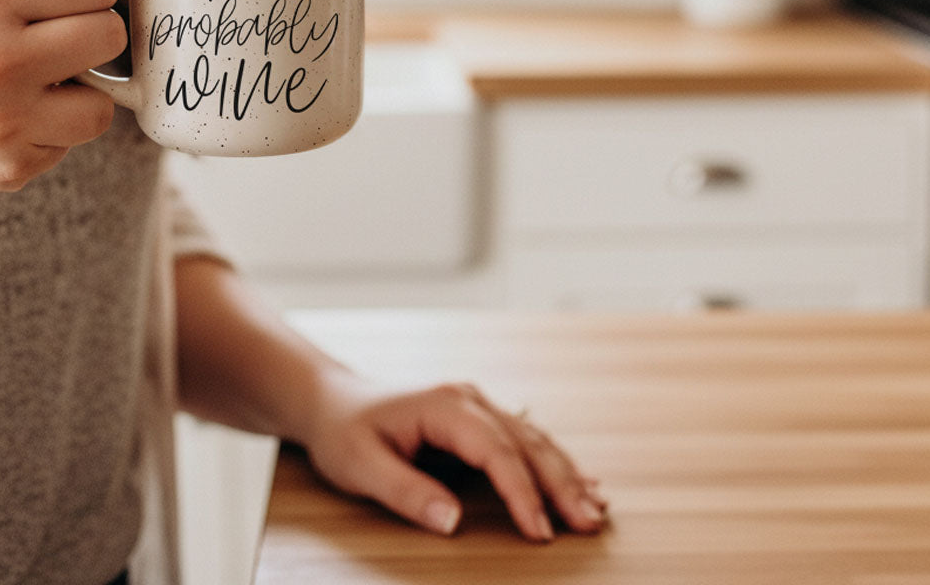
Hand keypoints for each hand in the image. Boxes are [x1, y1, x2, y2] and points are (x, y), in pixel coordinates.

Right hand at [0, 0, 125, 209]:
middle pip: (111, 32)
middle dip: (90, 34)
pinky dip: (62, 124)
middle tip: (48, 41)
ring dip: (83, 88)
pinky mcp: (14, 162)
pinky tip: (21, 116)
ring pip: (107, 94)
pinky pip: (82, 132)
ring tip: (35, 81)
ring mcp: (4, 115)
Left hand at [301, 371, 608, 541]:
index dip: (522, 493)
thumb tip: (452, 521)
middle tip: (590, 524)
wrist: (333, 400)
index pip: (496, 451)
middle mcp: (469, 399)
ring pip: (533, 439)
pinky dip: (555, 462)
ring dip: (566, 474)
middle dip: (561, 484)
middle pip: (527, 442)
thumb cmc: (344, 431)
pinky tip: (583, 481)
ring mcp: (476, 405)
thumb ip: (406, 491)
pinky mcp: (478, 419)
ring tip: (596, 509)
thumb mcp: (361, 465)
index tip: (541, 532)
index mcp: (445, 405)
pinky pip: (525, 439)